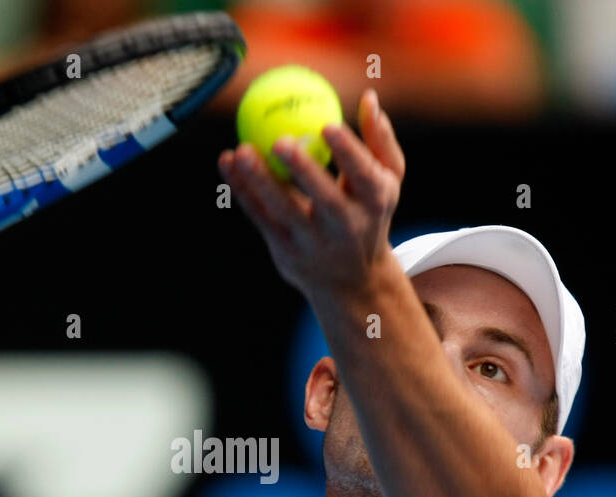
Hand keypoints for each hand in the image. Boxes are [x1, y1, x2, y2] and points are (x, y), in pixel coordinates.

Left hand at [218, 88, 405, 298]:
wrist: (352, 280)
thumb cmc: (369, 214)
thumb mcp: (388, 181)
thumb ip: (380, 140)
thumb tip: (368, 97)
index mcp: (375, 202)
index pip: (363, 176)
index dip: (348, 152)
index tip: (328, 126)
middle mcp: (346, 226)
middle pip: (324, 199)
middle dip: (303, 171)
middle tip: (280, 141)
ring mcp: (313, 242)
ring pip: (283, 210)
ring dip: (260, 182)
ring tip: (240, 152)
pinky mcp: (285, 250)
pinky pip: (260, 217)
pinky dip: (242, 190)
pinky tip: (227, 163)